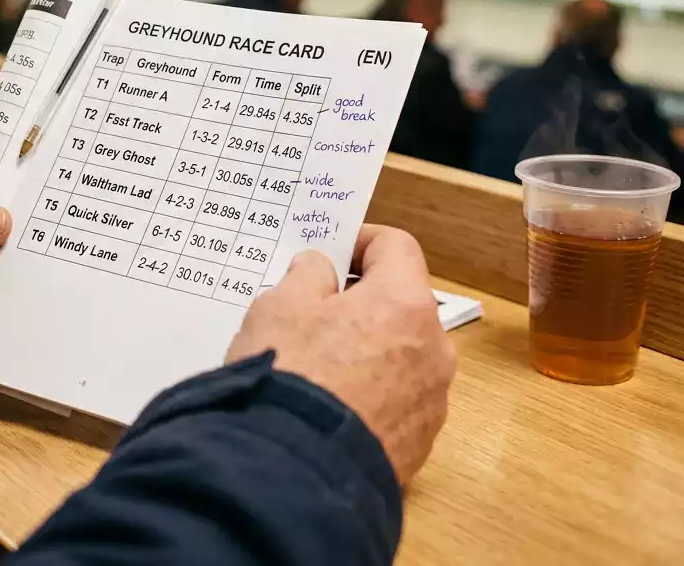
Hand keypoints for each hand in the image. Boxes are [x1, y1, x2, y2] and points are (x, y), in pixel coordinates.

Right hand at [226, 226, 455, 484]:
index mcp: (405, 304)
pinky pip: (394, 403)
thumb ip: (306, 276)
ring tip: (314, 363)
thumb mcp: (278, 306)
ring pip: (400, 357)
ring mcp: (431, 403)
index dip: (360, 240)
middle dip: (360, 301)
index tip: (329, 249)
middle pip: (401, 305)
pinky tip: (326, 404)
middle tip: (311, 308)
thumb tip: (320, 272)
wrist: (295, 472)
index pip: (396, 247)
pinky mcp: (418, 446)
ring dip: (365, 349)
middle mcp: (433, 350)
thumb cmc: (290, 375)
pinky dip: (367, 394)